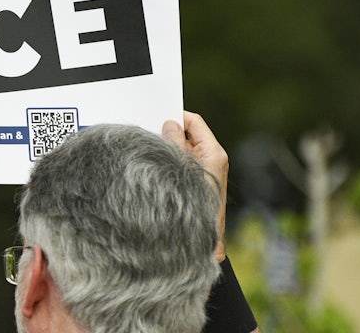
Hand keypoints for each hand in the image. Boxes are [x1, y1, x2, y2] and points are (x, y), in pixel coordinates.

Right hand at [162, 111, 228, 262]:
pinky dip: (166, 164)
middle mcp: (211, 160)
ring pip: (181, 152)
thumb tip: (170, 125)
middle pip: (187, 136)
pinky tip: (151, 168)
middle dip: (167, 133)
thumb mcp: (181, 168)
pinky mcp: (195, 185)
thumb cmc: (195, 208)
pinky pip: (179, 166)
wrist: (201, 244)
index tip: (157, 115)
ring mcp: (203, 173)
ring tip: (147, 151)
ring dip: (165, 150)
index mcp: (213, 153)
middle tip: (147, 132)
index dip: (176, 116)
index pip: (194, 122)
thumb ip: (175, 144)